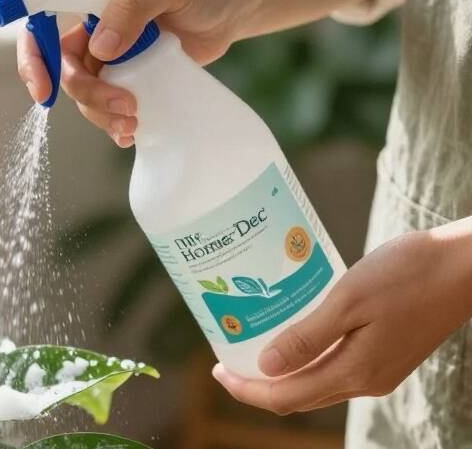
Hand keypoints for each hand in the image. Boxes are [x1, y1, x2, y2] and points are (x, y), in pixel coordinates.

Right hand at [17, 0, 240, 146]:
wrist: (233, 6)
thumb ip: (133, 7)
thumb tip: (102, 50)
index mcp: (91, 2)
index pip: (42, 27)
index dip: (34, 59)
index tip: (45, 91)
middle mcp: (95, 31)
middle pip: (67, 71)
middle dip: (88, 96)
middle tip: (125, 107)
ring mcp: (113, 59)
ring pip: (88, 96)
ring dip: (102, 116)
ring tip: (134, 123)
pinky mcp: (133, 81)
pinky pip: (111, 107)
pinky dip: (115, 124)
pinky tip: (132, 134)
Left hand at [213, 219, 471, 414]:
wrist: (464, 266)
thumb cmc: (407, 274)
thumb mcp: (348, 300)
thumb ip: (307, 337)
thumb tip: (265, 369)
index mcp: (354, 371)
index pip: (285, 397)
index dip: (246, 390)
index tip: (216, 372)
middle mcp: (366, 381)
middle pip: (298, 396)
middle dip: (258, 384)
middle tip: (226, 360)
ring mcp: (379, 371)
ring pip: (317, 384)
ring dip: (281, 374)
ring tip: (252, 348)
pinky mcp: (387, 356)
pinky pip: (335, 369)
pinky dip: (306, 361)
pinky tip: (293, 336)